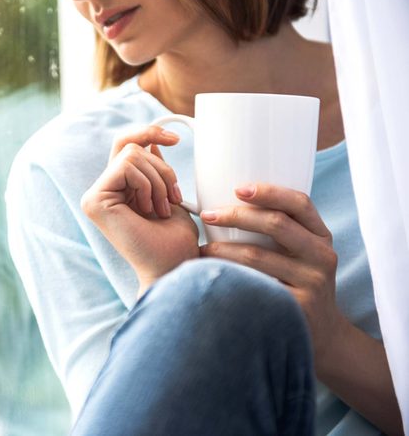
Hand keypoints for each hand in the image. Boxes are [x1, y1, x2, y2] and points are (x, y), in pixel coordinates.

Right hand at [81, 126, 198, 296]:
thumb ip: (154, 168)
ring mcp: (94, 196)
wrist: (172, 267)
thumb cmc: (174, 241)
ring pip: (131, 154)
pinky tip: (148, 210)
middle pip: (130, 145)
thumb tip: (149, 141)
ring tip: (162, 209)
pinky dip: (146, 184)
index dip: (147, 132)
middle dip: (161, 165)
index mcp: (117, 189)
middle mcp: (102, 191)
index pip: (124, 145)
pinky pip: (126, 166)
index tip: (176, 138)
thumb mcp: (168, 194)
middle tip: (173, 196)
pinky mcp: (94, 201)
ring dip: (158, 179)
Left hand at [198, 183, 346, 368]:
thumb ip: (279, 231)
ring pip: (257, 257)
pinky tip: (212, 276)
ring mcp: (312, 283)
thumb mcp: (301, 254)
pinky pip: (253, 286)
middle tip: (207, 216)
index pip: (299, 203)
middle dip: (235, 216)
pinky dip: (229, 277)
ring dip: (221, 250)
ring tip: (201, 250)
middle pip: (276, 225)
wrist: (322, 334)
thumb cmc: (297, 283)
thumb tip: (226, 202)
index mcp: (321, 236)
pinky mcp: (296, 308)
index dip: (269, 192)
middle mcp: (322, 256)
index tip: (237, 188)